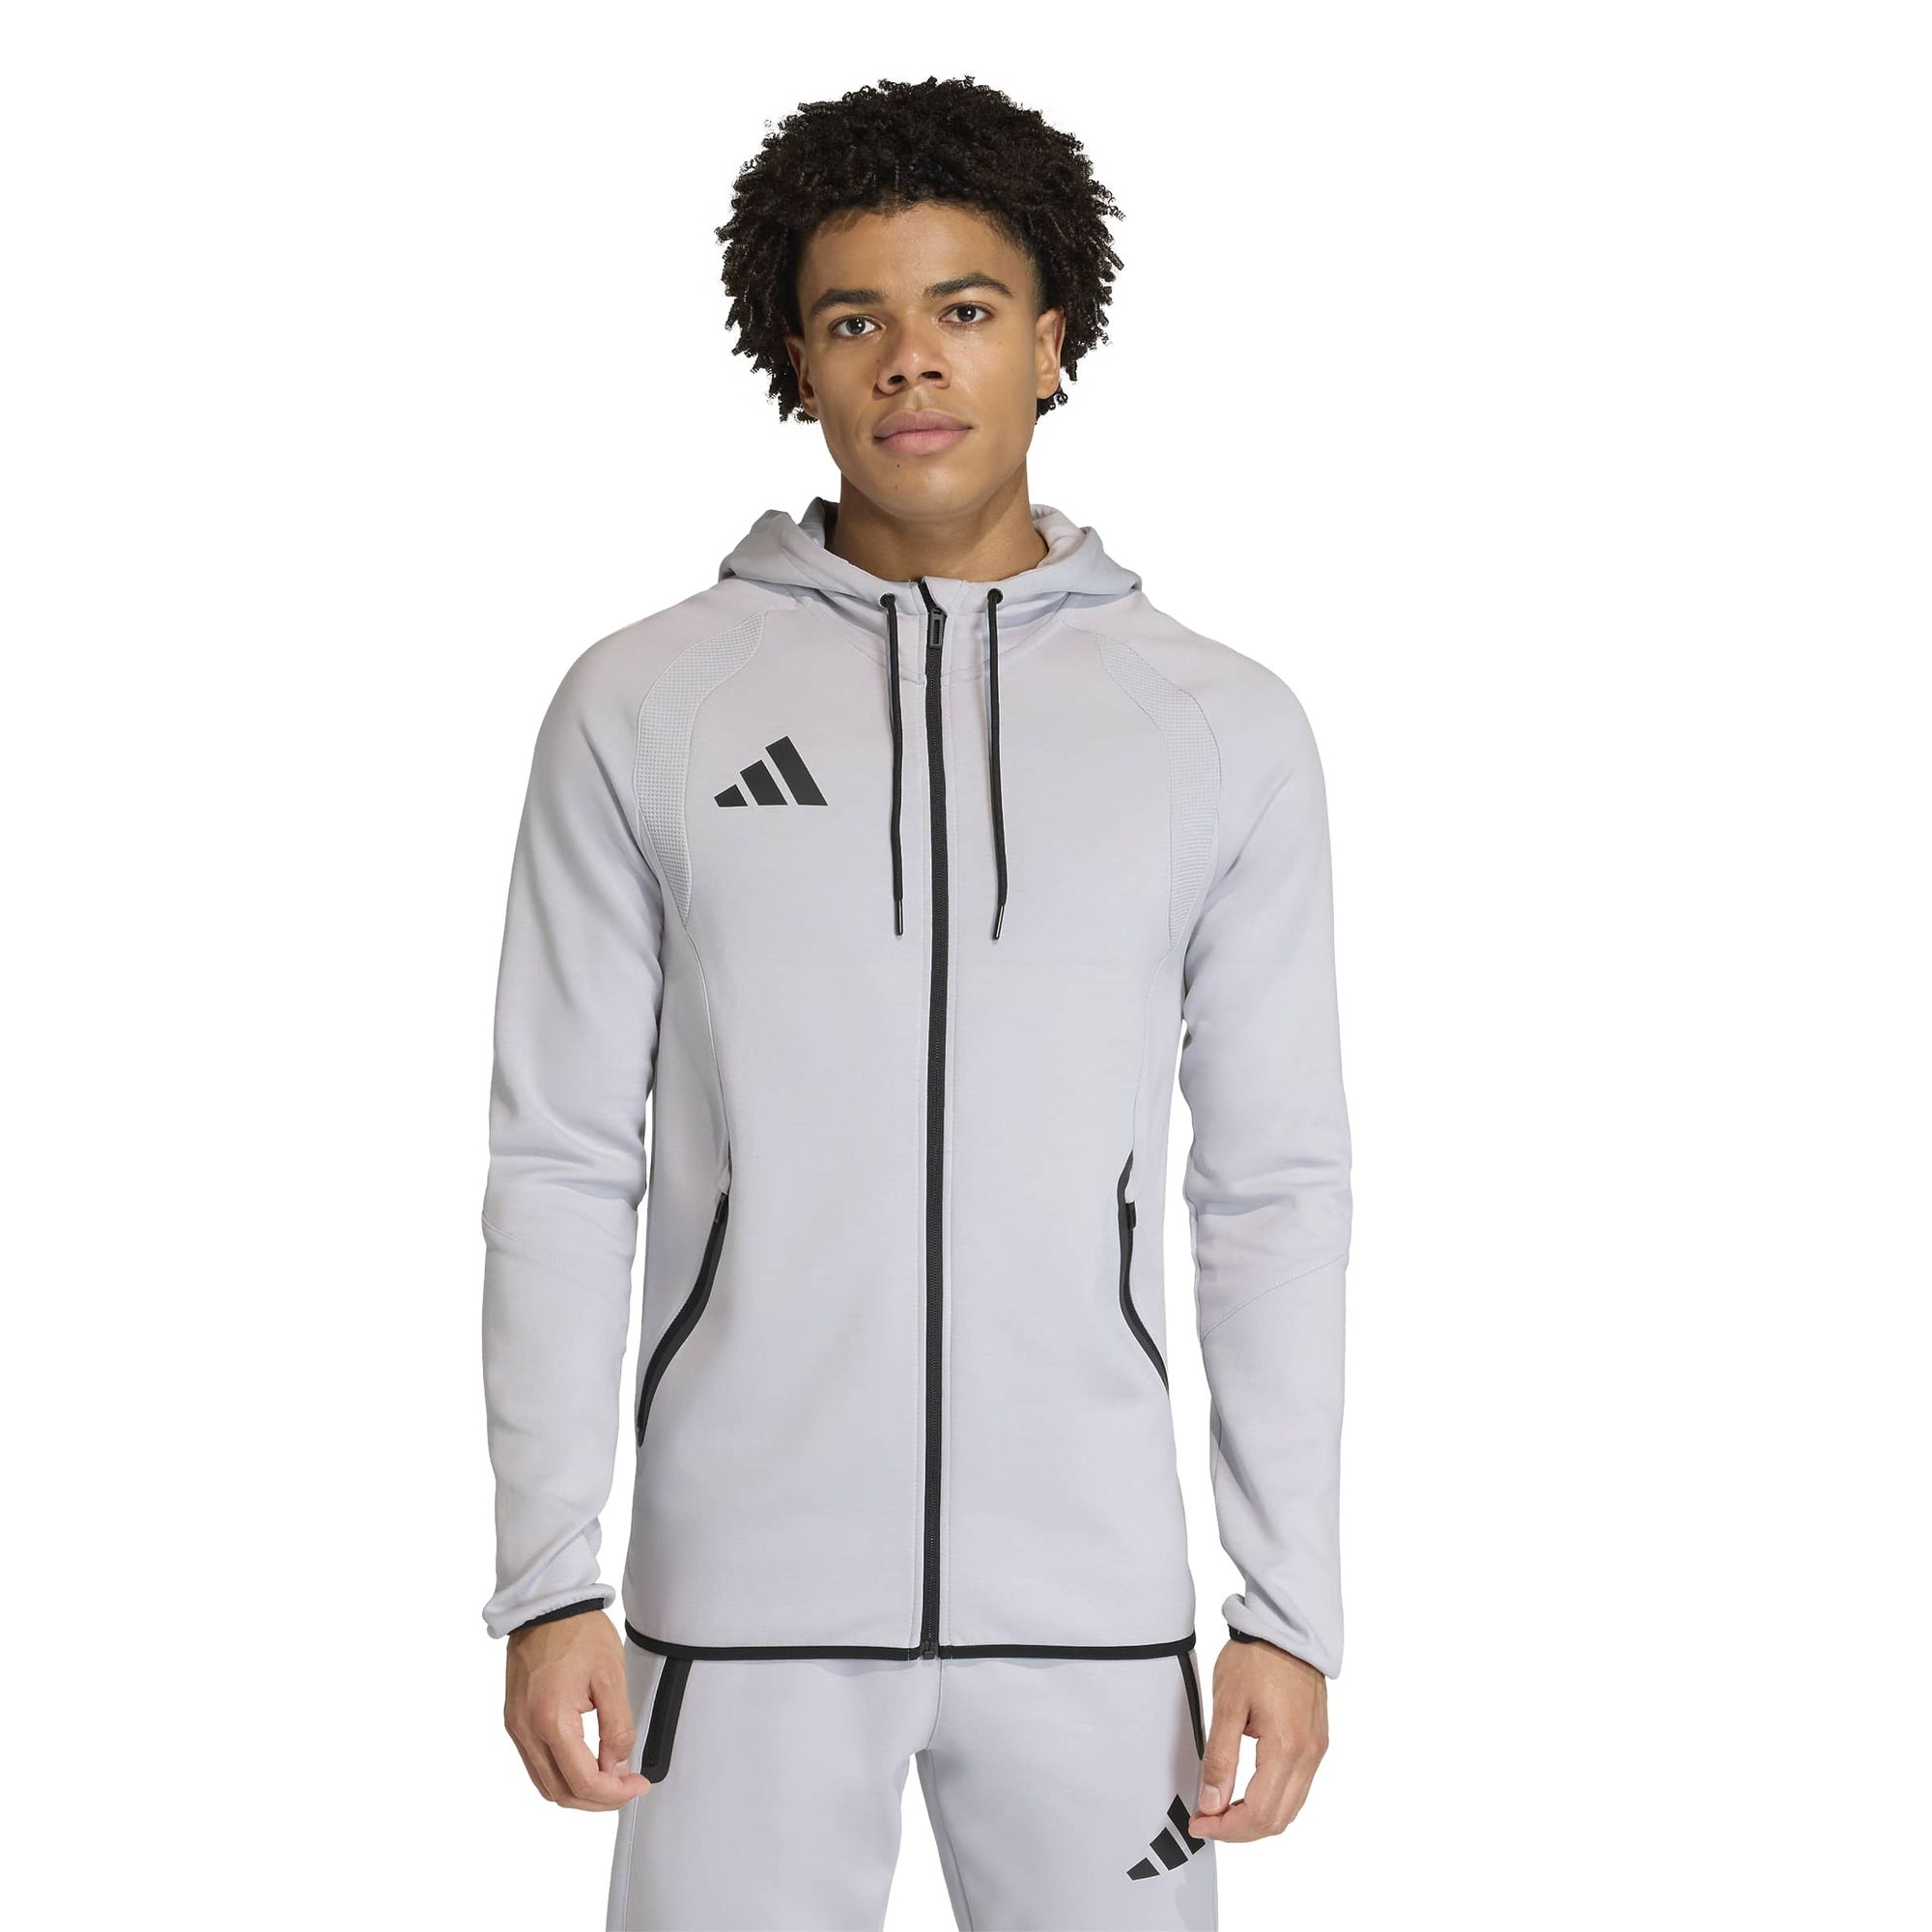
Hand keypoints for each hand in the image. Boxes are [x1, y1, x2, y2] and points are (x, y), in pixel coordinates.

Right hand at [503, 1610, 652, 1809]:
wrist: (547, 1606)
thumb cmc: (578, 1632)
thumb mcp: (611, 1676)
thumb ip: (617, 1727)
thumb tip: (618, 1765)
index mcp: (551, 1720)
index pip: (583, 1781)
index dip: (615, 1793)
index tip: (637, 1784)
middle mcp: (526, 1730)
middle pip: (561, 1793)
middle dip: (598, 1800)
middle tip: (627, 1787)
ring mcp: (516, 1728)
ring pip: (545, 1785)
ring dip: (578, 1792)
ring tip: (610, 1780)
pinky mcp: (514, 1721)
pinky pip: (536, 1765)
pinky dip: (561, 1775)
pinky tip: (586, 1764)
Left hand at [1188, 1634, 1328, 1840]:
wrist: (1286, 1628)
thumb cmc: (1255, 1658)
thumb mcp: (1227, 1704)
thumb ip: (1220, 1759)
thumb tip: (1211, 1803)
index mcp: (1287, 1746)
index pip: (1258, 1812)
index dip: (1226, 1827)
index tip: (1199, 1823)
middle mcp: (1309, 1755)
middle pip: (1277, 1820)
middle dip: (1239, 1830)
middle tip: (1206, 1821)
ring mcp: (1317, 1751)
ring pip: (1290, 1809)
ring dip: (1256, 1819)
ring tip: (1221, 1810)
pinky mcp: (1317, 1743)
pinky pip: (1297, 1790)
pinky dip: (1271, 1802)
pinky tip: (1246, 1793)